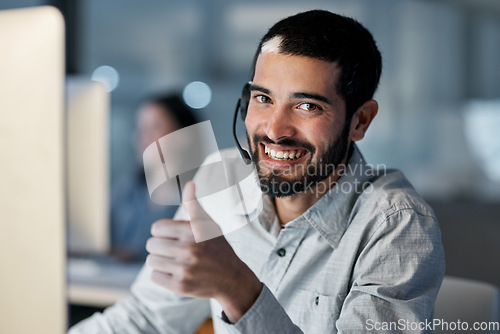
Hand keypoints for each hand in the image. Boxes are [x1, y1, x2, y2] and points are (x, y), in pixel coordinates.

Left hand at [146, 181, 262, 321]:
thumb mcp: (208, 224)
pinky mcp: (180, 286)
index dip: (163, 232)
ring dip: (160, 261)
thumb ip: (194, 205)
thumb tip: (189, 184)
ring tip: (175, 262)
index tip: (174, 237)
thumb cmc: (217, 248)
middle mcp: (190, 249)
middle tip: (175, 251)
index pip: (156, 228)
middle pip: (151, 245)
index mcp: (193, 230)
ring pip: (151, 261)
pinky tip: (176, 273)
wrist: (231, 279)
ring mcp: (185, 269)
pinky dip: (162, 275)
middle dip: (160, 247)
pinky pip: (154, 276)